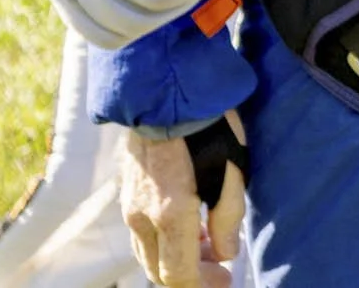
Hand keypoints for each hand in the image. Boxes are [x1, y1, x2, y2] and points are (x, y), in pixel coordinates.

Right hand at [119, 117, 246, 287]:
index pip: (178, 275)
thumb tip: (226, 254)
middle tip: (219, 266)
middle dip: (190, 276)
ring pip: (147, 253)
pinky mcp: (126, 192)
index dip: (203, 285)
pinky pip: (141, 232)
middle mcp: (142, 217)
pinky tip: (187, 223)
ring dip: (176, 258)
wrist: (166, 90)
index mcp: (171, 215)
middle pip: (158, 271)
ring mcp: (129, 205)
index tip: (225, 280)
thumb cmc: (208, 126)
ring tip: (207, 243)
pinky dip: (163, 239)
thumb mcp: (233, 171)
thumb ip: (228, 217)